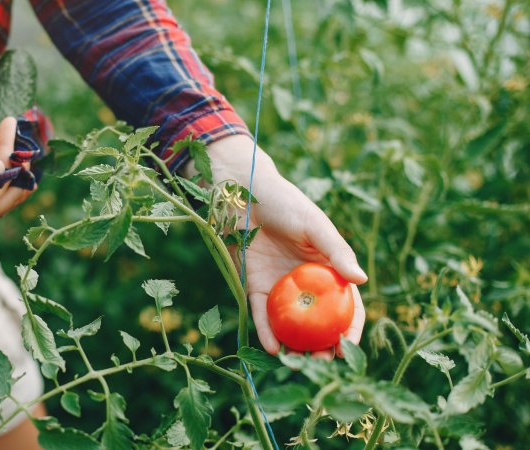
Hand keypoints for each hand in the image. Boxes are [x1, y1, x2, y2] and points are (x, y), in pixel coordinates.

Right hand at [0, 117, 33, 248]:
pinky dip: (3, 178)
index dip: (11, 150)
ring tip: (18, 144)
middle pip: (15, 191)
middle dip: (23, 162)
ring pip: (7, 196)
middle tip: (24, 131)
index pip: (5, 179)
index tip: (10, 121)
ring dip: (15, 171)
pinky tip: (0, 164)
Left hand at [197, 134, 366, 359]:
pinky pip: (261, 314)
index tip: (350, 348)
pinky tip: (273, 347)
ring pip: (289, 324)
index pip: (346, 305)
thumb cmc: (286, 204)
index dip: (350, 328)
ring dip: (294, 346)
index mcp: (327, 268)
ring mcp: (279, 286)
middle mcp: (305, 282)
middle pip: (318, 322)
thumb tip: (362, 279)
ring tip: (297, 364)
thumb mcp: (316, 226)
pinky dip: (266, 331)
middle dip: (322, 347)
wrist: (243, 193)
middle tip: (323, 364)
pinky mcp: (253, 286)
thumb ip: (338, 252)